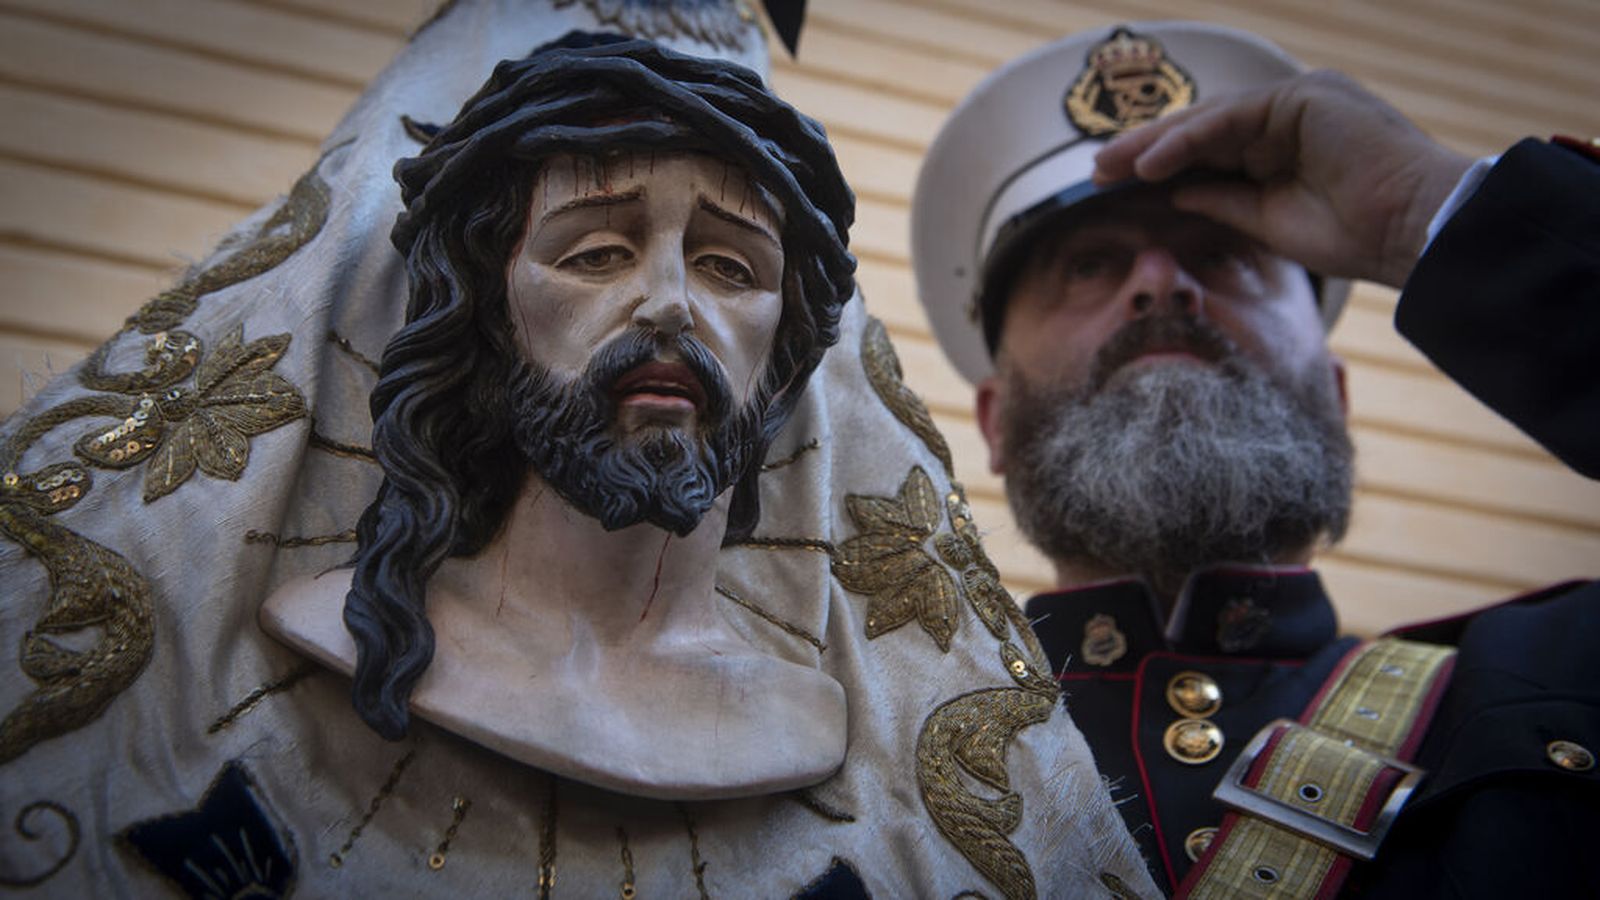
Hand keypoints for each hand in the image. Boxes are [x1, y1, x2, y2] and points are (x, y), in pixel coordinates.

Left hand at [1092, 70, 1472, 287]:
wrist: (1415, 232)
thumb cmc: (1357, 235)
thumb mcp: (1268, 221)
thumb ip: (1222, 199)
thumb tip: (1175, 191)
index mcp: (1287, 141)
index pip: (1209, 148)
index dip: (1159, 165)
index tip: (1112, 185)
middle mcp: (1290, 115)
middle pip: (1201, 129)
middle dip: (1144, 150)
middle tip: (1094, 171)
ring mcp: (1298, 101)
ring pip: (1208, 120)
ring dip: (1153, 144)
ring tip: (1107, 167)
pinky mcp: (1303, 98)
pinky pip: (1229, 118)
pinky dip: (1186, 140)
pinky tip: (1149, 164)